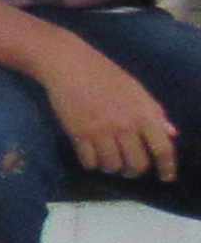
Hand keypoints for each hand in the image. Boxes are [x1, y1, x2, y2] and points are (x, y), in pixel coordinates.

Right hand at [45, 44, 182, 184]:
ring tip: (108, 161)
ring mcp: (101, 131)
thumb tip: (171, 134)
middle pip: (136, 163)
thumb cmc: (107, 75)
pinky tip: (91, 156)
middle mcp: (125, 125)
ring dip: (112, 168)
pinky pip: (89, 161)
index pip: (162, 149)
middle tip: (129, 169)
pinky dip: (92, 163)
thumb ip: (155, 113)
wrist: (71, 65)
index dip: (167, 167)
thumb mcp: (137, 91)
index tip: (166, 177)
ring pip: (111, 165)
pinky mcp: (78, 133)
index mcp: (144, 114)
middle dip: (133, 171)